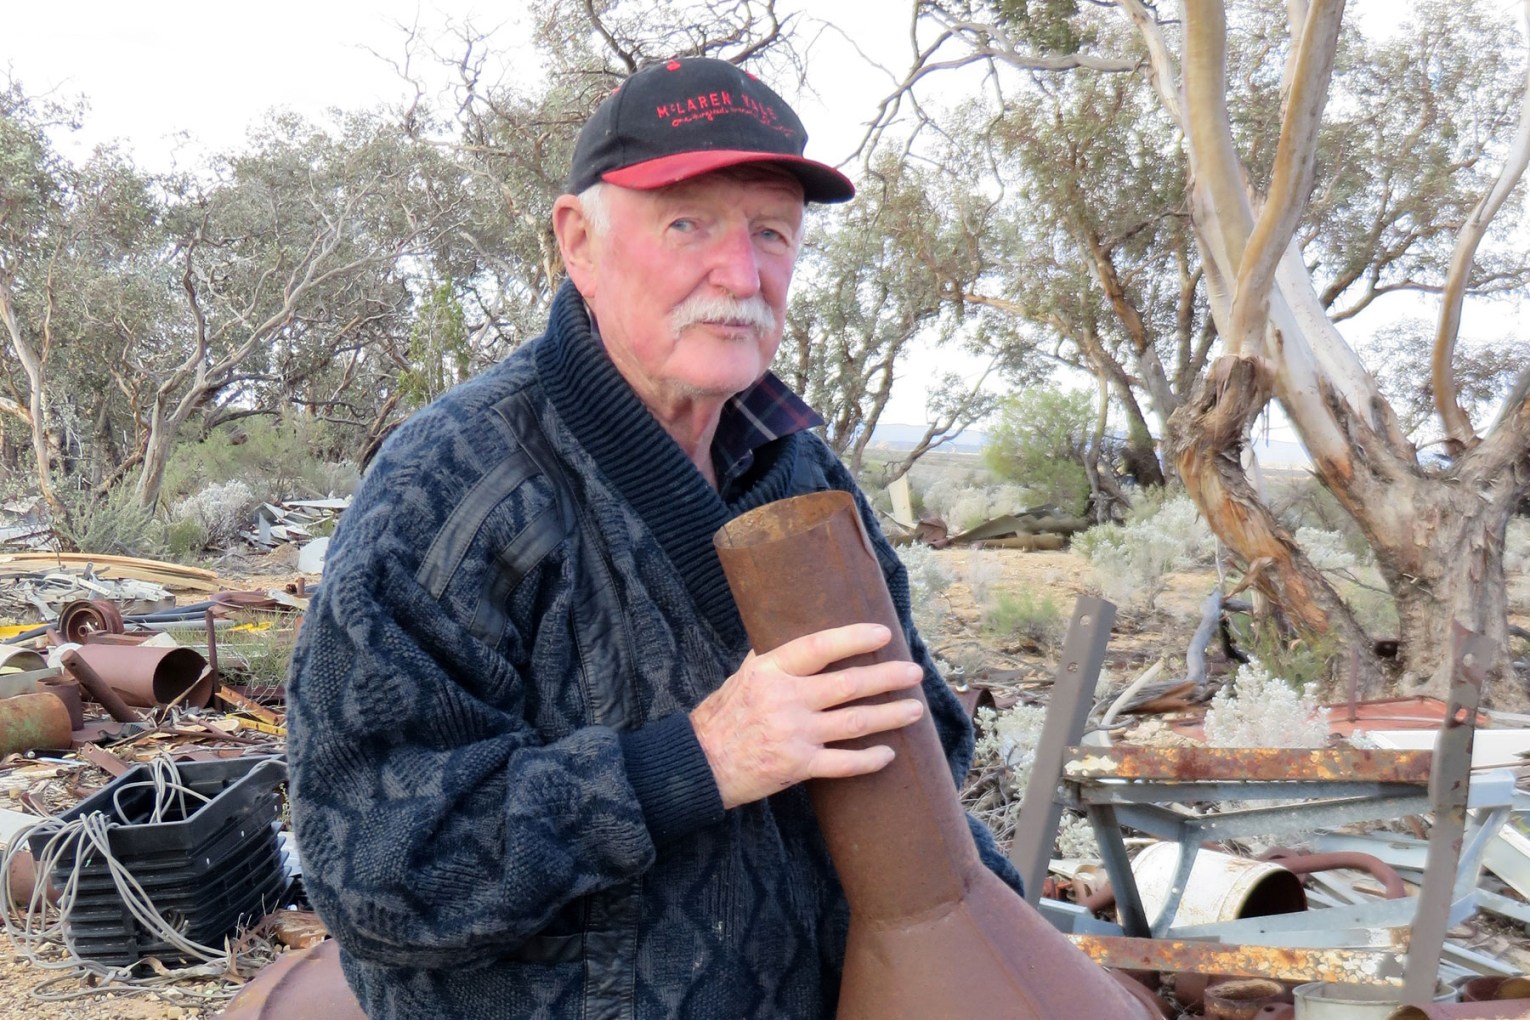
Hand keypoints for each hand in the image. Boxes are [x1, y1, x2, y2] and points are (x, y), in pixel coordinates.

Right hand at [689, 623, 924, 809]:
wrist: (700, 764)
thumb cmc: (723, 716)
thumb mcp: (743, 676)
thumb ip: (774, 659)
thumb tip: (806, 640)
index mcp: (771, 671)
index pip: (819, 647)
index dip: (854, 638)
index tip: (883, 634)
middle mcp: (786, 700)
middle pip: (848, 685)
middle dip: (888, 677)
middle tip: (914, 672)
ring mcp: (794, 735)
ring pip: (855, 723)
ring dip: (890, 716)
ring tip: (914, 709)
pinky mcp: (797, 766)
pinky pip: (843, 763)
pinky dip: (869, 760)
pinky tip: (888, 754)